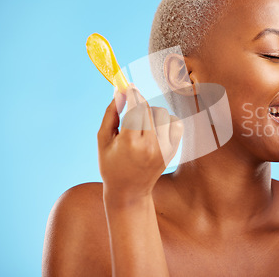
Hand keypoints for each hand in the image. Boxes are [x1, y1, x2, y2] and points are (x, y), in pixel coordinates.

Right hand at [97, 84, 182, 201]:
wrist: (130, 192)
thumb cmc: (111, 165)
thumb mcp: (103, 139)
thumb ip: (111, 113)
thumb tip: (119, 91)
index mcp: (130, 143)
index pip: (136, 108)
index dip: (132, 94)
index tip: (128, 86)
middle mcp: (151, 145)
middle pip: (149, 109)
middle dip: (138, 103)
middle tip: (130, 106)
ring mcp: (165, 148)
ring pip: (162, 114)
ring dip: (151, 113)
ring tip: (141, 126)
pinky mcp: (173, 150)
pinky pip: (175, 123)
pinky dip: (165, 121)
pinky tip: (155, 129)